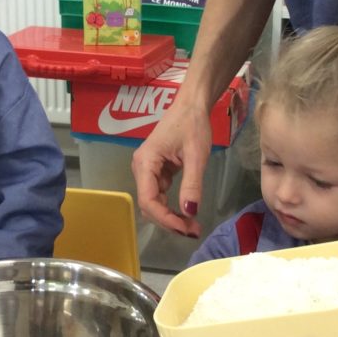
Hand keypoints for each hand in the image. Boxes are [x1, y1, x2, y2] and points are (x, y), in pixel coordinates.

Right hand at [131, 101, 210, 236]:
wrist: (191, 105)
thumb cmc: (192, 125)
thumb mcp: (196, 155)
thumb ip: (192, 184)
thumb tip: (190, 212)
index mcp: (145, 163)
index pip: (148, 200)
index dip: (165, 218)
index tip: (186, 229)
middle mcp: (141, 168)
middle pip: (149, 205)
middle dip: (169, 221)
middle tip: (194, 231)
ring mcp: (147, 171)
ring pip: (154, 203)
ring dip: (171, 216)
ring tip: (193, 226)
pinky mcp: (156, 171)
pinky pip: (160, 195)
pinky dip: (172, 207)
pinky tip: (187, 213)